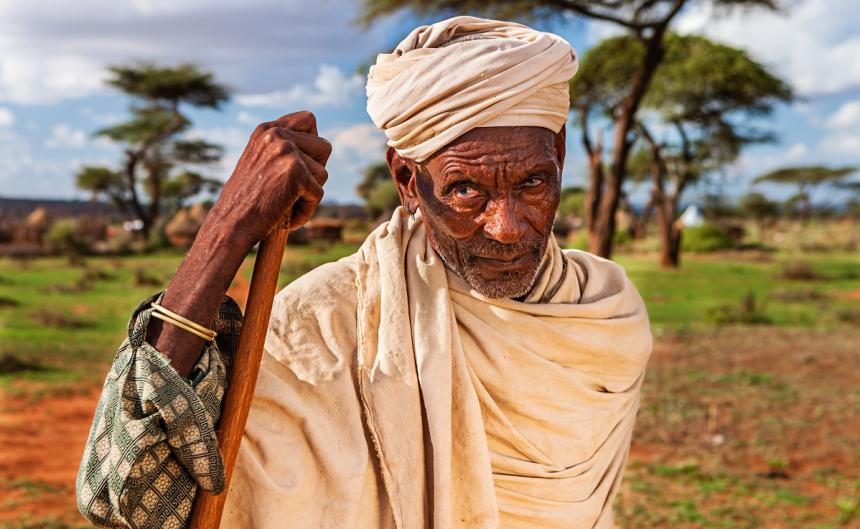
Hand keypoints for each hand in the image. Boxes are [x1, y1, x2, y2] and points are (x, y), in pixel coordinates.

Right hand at [208, 111, 331, 247]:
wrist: (231, 224)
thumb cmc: (245, 201)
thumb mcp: (259, 164)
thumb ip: (281, 151)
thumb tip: (323, 146)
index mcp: (266, 130)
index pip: (308, 119)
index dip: (312, 142)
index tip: (302, 163)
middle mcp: (277, 134)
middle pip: (324, 147)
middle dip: (315, 171)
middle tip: (294, 188)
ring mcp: (286, 151)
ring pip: (322, 174)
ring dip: (309, 195)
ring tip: (285, 205)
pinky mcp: (296, 172)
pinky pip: (318, 194)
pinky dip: (306, 210)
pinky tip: (288, 218)